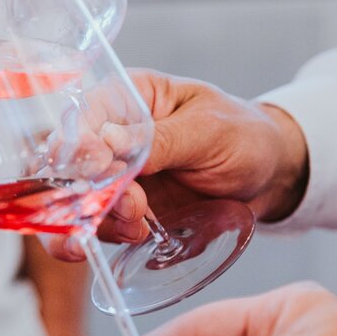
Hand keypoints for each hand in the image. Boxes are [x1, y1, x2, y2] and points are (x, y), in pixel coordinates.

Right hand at [45, 69, 309, 260]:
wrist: (271, 176)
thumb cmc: (244, 135)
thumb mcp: (209, 130)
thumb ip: (161, 138)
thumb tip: (109, 141)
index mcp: (125, 99)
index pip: (82, 116)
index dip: (78, 143)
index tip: (98, 166)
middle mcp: (108, 136)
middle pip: (65, 164)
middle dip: (84, 192)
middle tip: (130, 207)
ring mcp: (112, 177)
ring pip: (72, 202)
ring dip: (96, 220)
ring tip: (140, 226)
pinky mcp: (121, 211)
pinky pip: (95, 226)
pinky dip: (104, 236)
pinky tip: (137, 236)